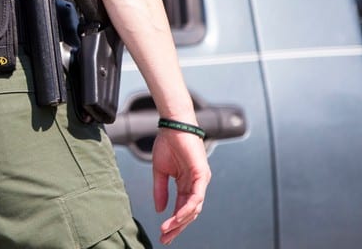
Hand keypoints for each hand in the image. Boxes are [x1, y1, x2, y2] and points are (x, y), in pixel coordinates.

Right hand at [151, 128, 210, 243]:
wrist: (172, 125)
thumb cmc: (168, 143)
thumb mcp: (160, 171)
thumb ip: (160, 190)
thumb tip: (160, 209)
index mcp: (187, 183)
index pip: (182, 208)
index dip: (173, 222)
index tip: (163, 234)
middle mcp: (196, 184)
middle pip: (189, 212)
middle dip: (177, 227)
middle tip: (165, 238)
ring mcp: (200, 180)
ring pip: (194, 208)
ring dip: (180, 221)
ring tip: (167, 230)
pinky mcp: (201, 175)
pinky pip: (196, 197)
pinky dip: (186, 209)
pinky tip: (177, 217)